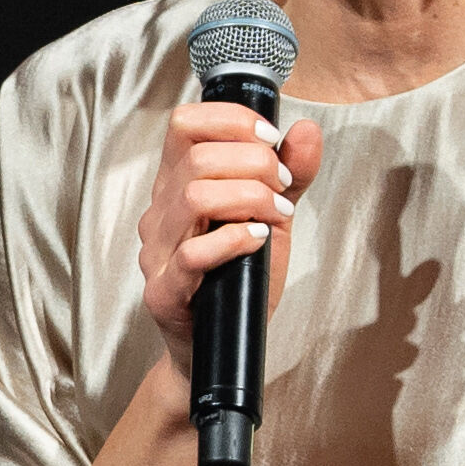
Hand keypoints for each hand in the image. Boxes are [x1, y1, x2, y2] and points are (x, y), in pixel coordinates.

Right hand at [133, 91, 328, 350]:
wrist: (219, 344)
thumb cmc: (239, 279)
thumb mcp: (271, 216)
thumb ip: (290, 174)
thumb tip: (306, 130)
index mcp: (178, 184)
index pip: (184, 124)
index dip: (231, 121)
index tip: (269, 140)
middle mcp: (161, 212)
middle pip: (198, 157)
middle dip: (256, 164)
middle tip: (282, 187)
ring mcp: (158, 252)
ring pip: (195, 197)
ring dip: (249, 198)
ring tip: (274, 215)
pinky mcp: (164, 290)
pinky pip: (193, 253)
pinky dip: (236, 240)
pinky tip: (258, 241)